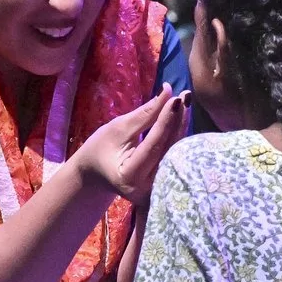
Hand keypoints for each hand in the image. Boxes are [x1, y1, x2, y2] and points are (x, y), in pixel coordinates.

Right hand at [68, 87, 189, 204]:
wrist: (95, 174)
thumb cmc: (100, 149)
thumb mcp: (118, 128)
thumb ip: (145, 114)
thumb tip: (167, 91)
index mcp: (129, 177)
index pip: (154, 145)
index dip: (166, 120)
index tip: (177, 98)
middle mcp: (146, 189)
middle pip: (169, 149)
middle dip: (178, 121)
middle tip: (185, 95)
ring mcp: (156, 190)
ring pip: (175, 153)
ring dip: (181, 126)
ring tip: (186, 101)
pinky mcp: (163, 184)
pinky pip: (174, 156)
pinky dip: (178, 136)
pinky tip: (182, 117)